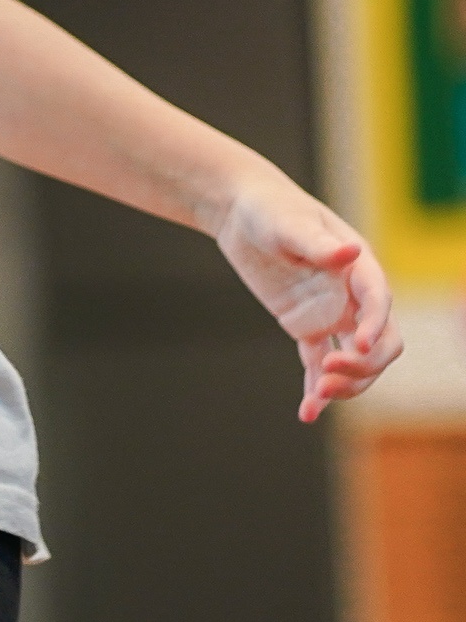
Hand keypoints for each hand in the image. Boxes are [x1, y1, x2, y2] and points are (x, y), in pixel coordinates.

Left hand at [214, 163, 401, 422]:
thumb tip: (350, 252)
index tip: (360, 346)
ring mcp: (333, 315)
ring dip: (346, 383)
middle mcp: (353, 296)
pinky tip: (307, 412)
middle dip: (364, 364)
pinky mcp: (308, 328)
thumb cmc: (269, 209)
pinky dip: (316, 388)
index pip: (379, 302)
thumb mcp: (288, 223)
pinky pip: (318, 364)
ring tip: (316, 398)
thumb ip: (317, 244)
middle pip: (380, 343)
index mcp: (358, 268)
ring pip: (355, 361)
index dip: (375, 326)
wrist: (241, 213)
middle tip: (328, 373)